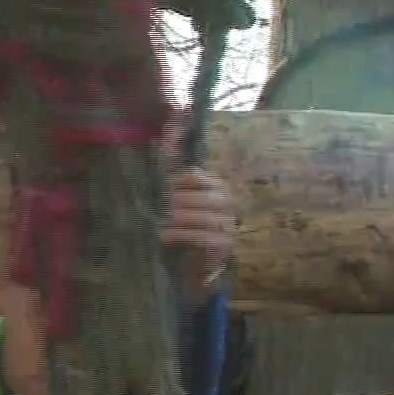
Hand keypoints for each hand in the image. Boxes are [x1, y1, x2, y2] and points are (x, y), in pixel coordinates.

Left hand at [160, 168, 236, 291]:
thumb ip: (175, 172)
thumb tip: (168, 138)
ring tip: (163, 221)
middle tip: (163, 206)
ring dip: (181, 219)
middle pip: (206, 198)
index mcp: (218, 186)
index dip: (180, 181)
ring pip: (206, 219)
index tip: (165, 187)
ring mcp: (229, 225)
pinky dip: (182, 235)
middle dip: (181, 201)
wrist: (198, 256)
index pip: (200, 177)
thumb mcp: (181, 196)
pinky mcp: (225, 245)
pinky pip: (204, 238)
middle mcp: (229, 203)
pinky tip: (165, 235)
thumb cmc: (188, 222)